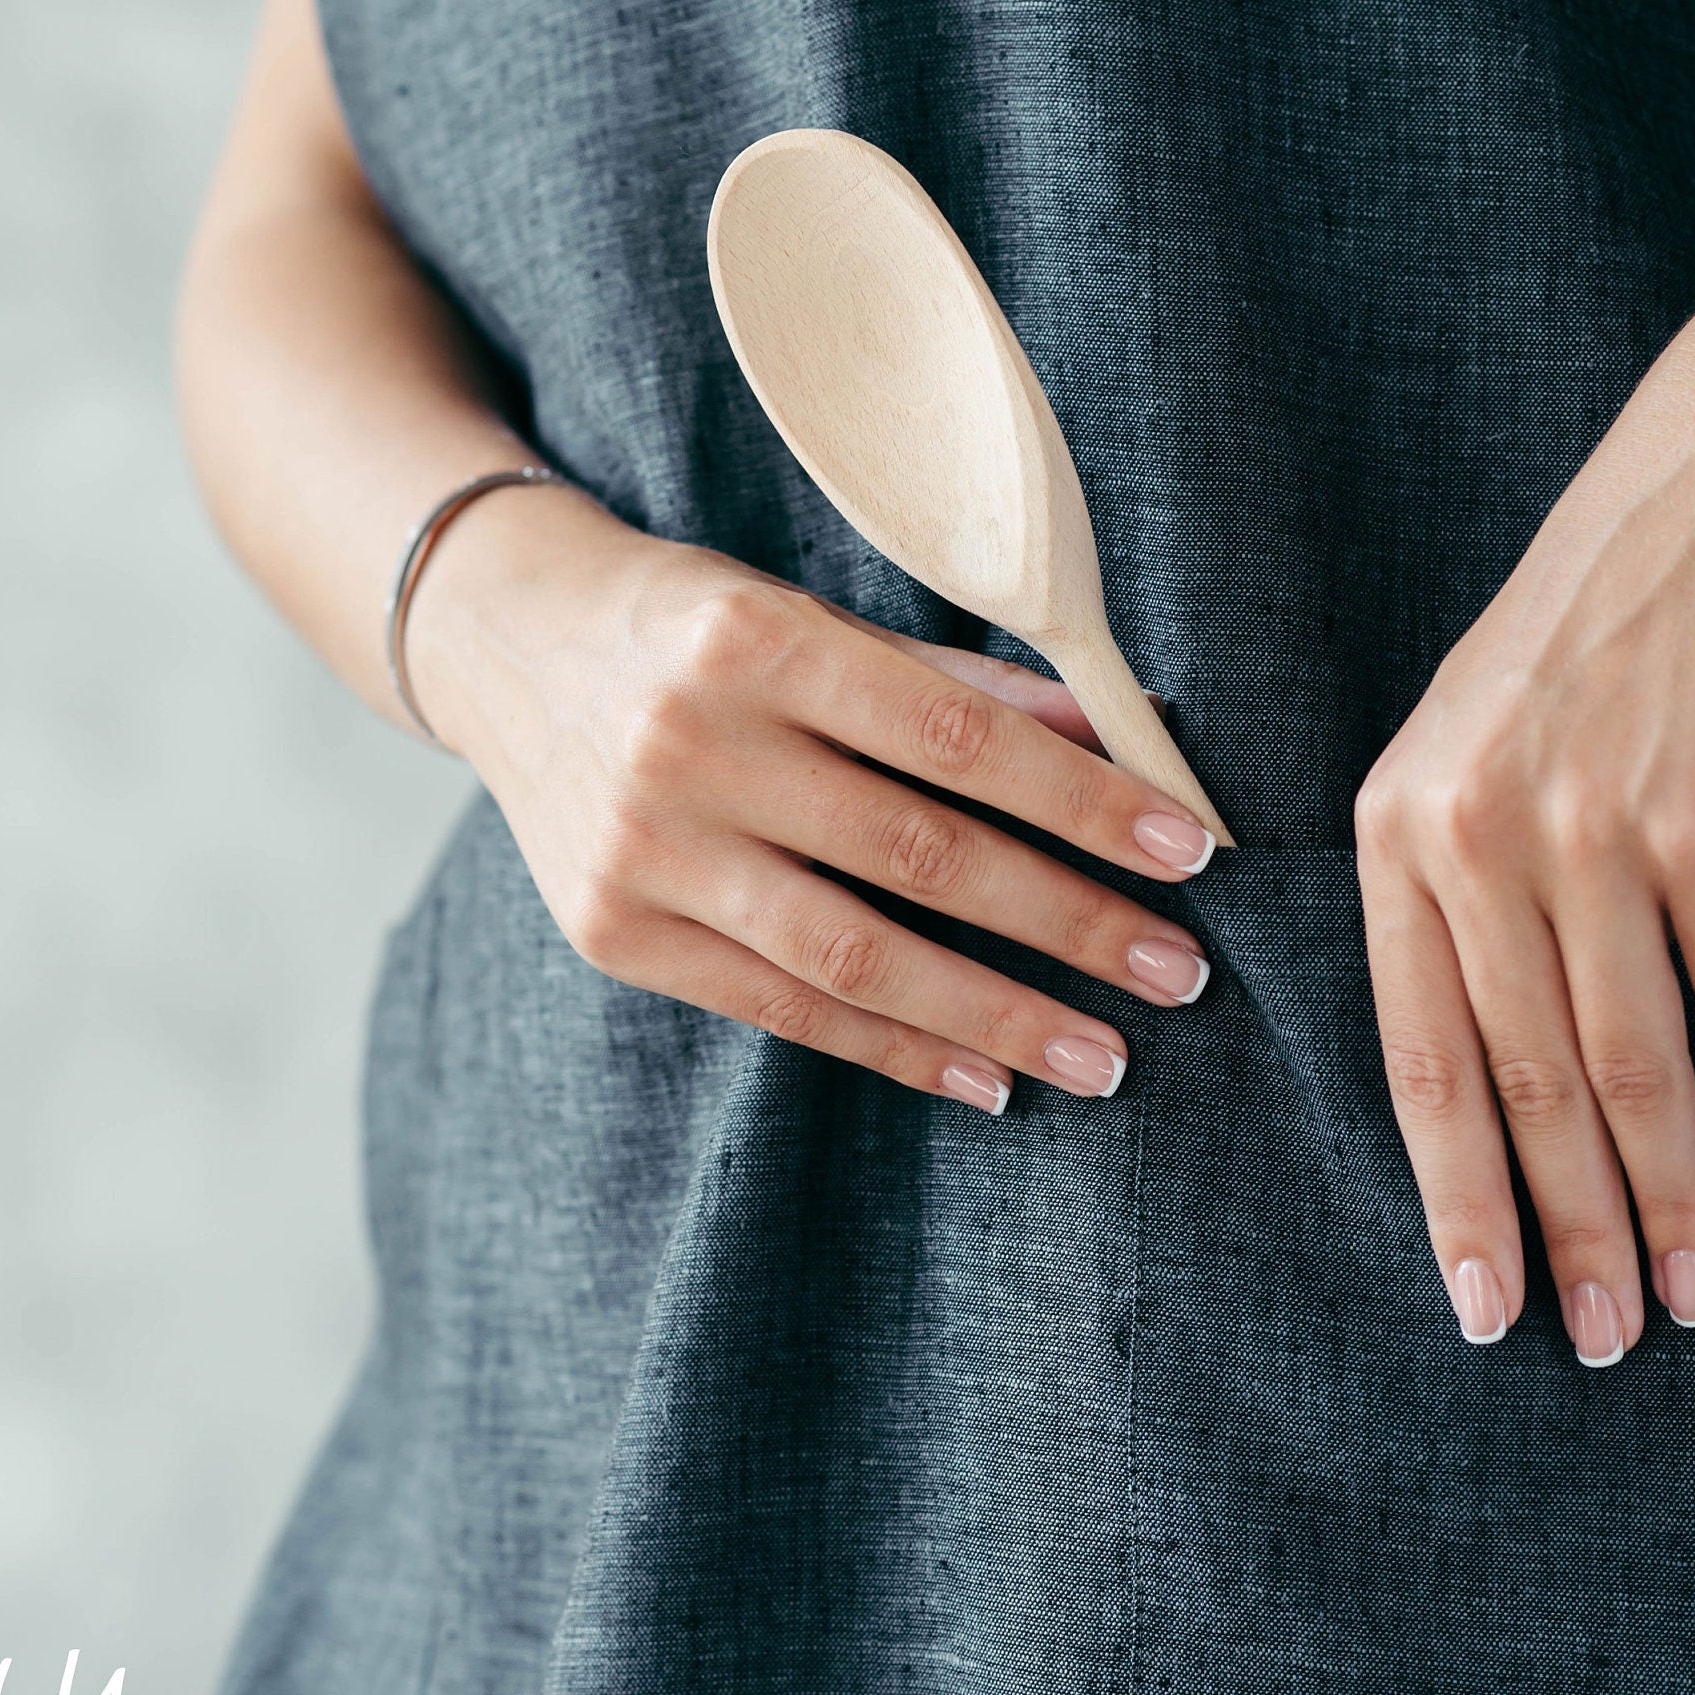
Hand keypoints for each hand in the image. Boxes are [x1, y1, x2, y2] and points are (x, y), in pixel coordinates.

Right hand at [407, 482, 1221, 1111]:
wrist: (504, 643)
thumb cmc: (693, 622)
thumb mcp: (811, 616)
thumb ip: (949, 681)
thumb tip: (1115, 740)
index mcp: (754, 640)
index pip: (953, 739)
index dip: (1081, 803)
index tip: (1190, 851)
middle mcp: (689, 746)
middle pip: (917, 857)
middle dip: (1065, 923)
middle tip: (1175, 972)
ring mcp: (642, 851)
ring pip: (853, 956)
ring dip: (995, 1016)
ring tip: (1101, 1056)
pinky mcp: (613, 932)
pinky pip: (780, 1009)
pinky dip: (893, 1050)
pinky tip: (984, 1077)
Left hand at [1357, 398, 1694, 1361]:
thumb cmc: (1595, 643)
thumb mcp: (1467, 749)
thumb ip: (1461, 899)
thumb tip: (1504, 1087)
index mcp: (1394, 834)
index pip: (1413, 1061)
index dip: (1452, 1198)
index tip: (1480, 1307)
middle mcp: (1473, 840)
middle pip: (1523, 1089)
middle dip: (1568, 1234)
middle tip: (1610, 1339)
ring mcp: (1591, 833)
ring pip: (1628, 1068)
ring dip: (1676, 1197)